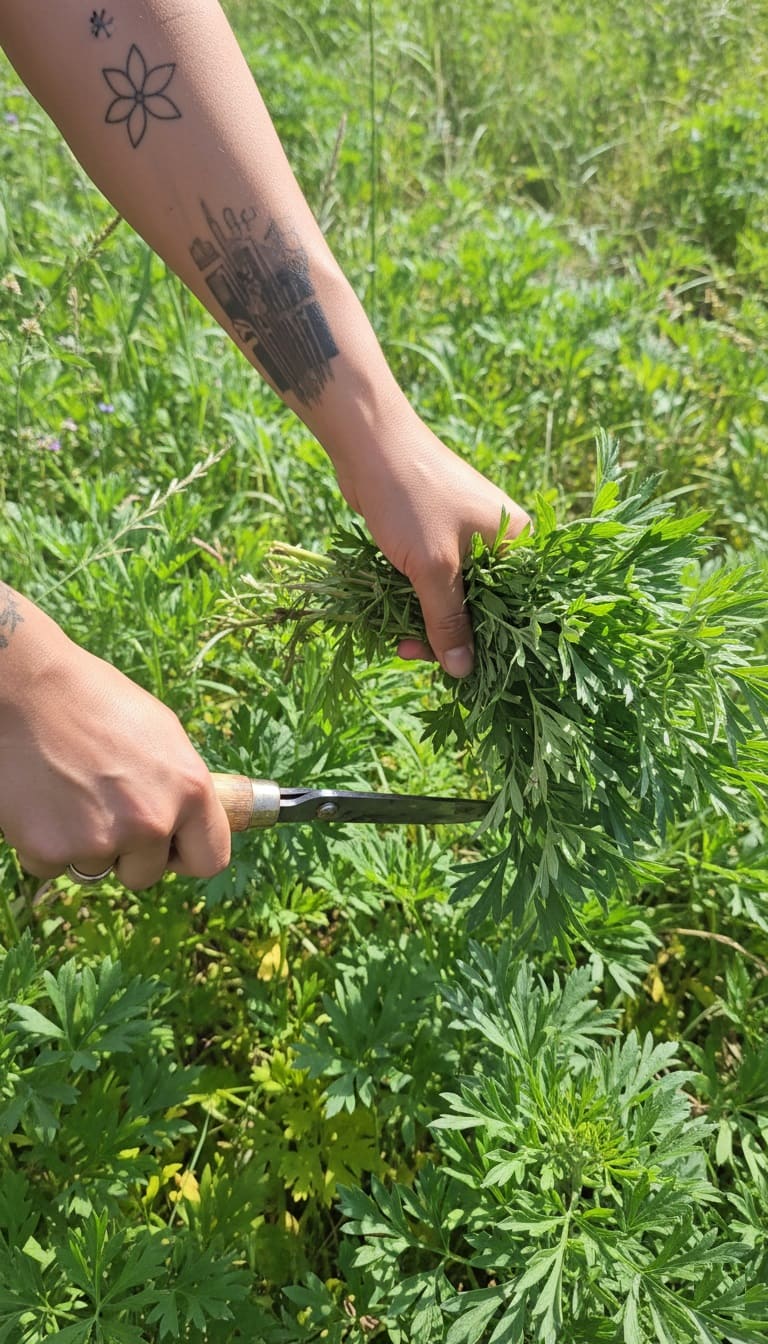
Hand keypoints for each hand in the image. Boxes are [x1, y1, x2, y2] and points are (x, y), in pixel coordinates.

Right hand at [0, 625, 230, 888]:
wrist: (26, 689)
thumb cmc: (93, 700)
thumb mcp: (160, 733)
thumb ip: (177, 785)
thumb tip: (185, 821)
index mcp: (190, 789)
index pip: (210, 859)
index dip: (184, 855)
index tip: (167, 847)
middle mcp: (152, 821)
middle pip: (146, 874)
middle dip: (126, 852)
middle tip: (100, 804)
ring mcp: (101, 840)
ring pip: (96, 869)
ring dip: (81, 844)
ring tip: (67, 790)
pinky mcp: (51, 849)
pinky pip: (52, 866)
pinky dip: (43, 842)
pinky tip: (40, 799)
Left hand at [335, 412, 529, 676]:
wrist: (368, 442)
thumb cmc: (411, 497)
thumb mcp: (434, 567)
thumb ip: (448, 621)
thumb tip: (463, 671)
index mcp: (517, 543)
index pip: (520, 608)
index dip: (497, 644)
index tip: (468, 672)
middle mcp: (499, 543)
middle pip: (484, 609)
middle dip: (451, 637)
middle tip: (415, 655)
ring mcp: (465, 541)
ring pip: (453, 600)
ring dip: (426, 624)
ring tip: (398, 643)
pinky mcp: (434, 539)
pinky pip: (432, 585)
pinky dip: (414, 604)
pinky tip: (393, 621)